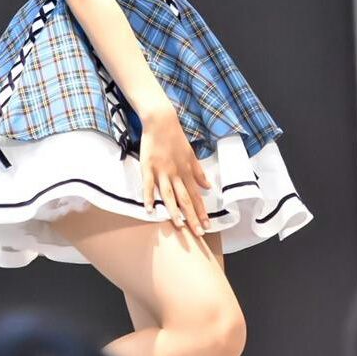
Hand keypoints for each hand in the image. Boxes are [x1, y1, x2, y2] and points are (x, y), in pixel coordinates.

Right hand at [139, 104, 211, 236]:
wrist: (161, 121)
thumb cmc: (176, 138)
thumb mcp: (191, 155)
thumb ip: (199, 172)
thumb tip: (208, 187)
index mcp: (187, 172)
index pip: (196, 196)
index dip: (202, 212)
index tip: (207, 226)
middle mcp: (176, 174)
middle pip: (185, 199)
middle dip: (193, 217)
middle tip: (198, 233)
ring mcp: (161, 171)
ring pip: (169, 195)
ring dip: (174, 211)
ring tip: (179, 226)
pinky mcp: (148, 167)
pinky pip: (149, 185)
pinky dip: (149, 198)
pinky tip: (150, 210)